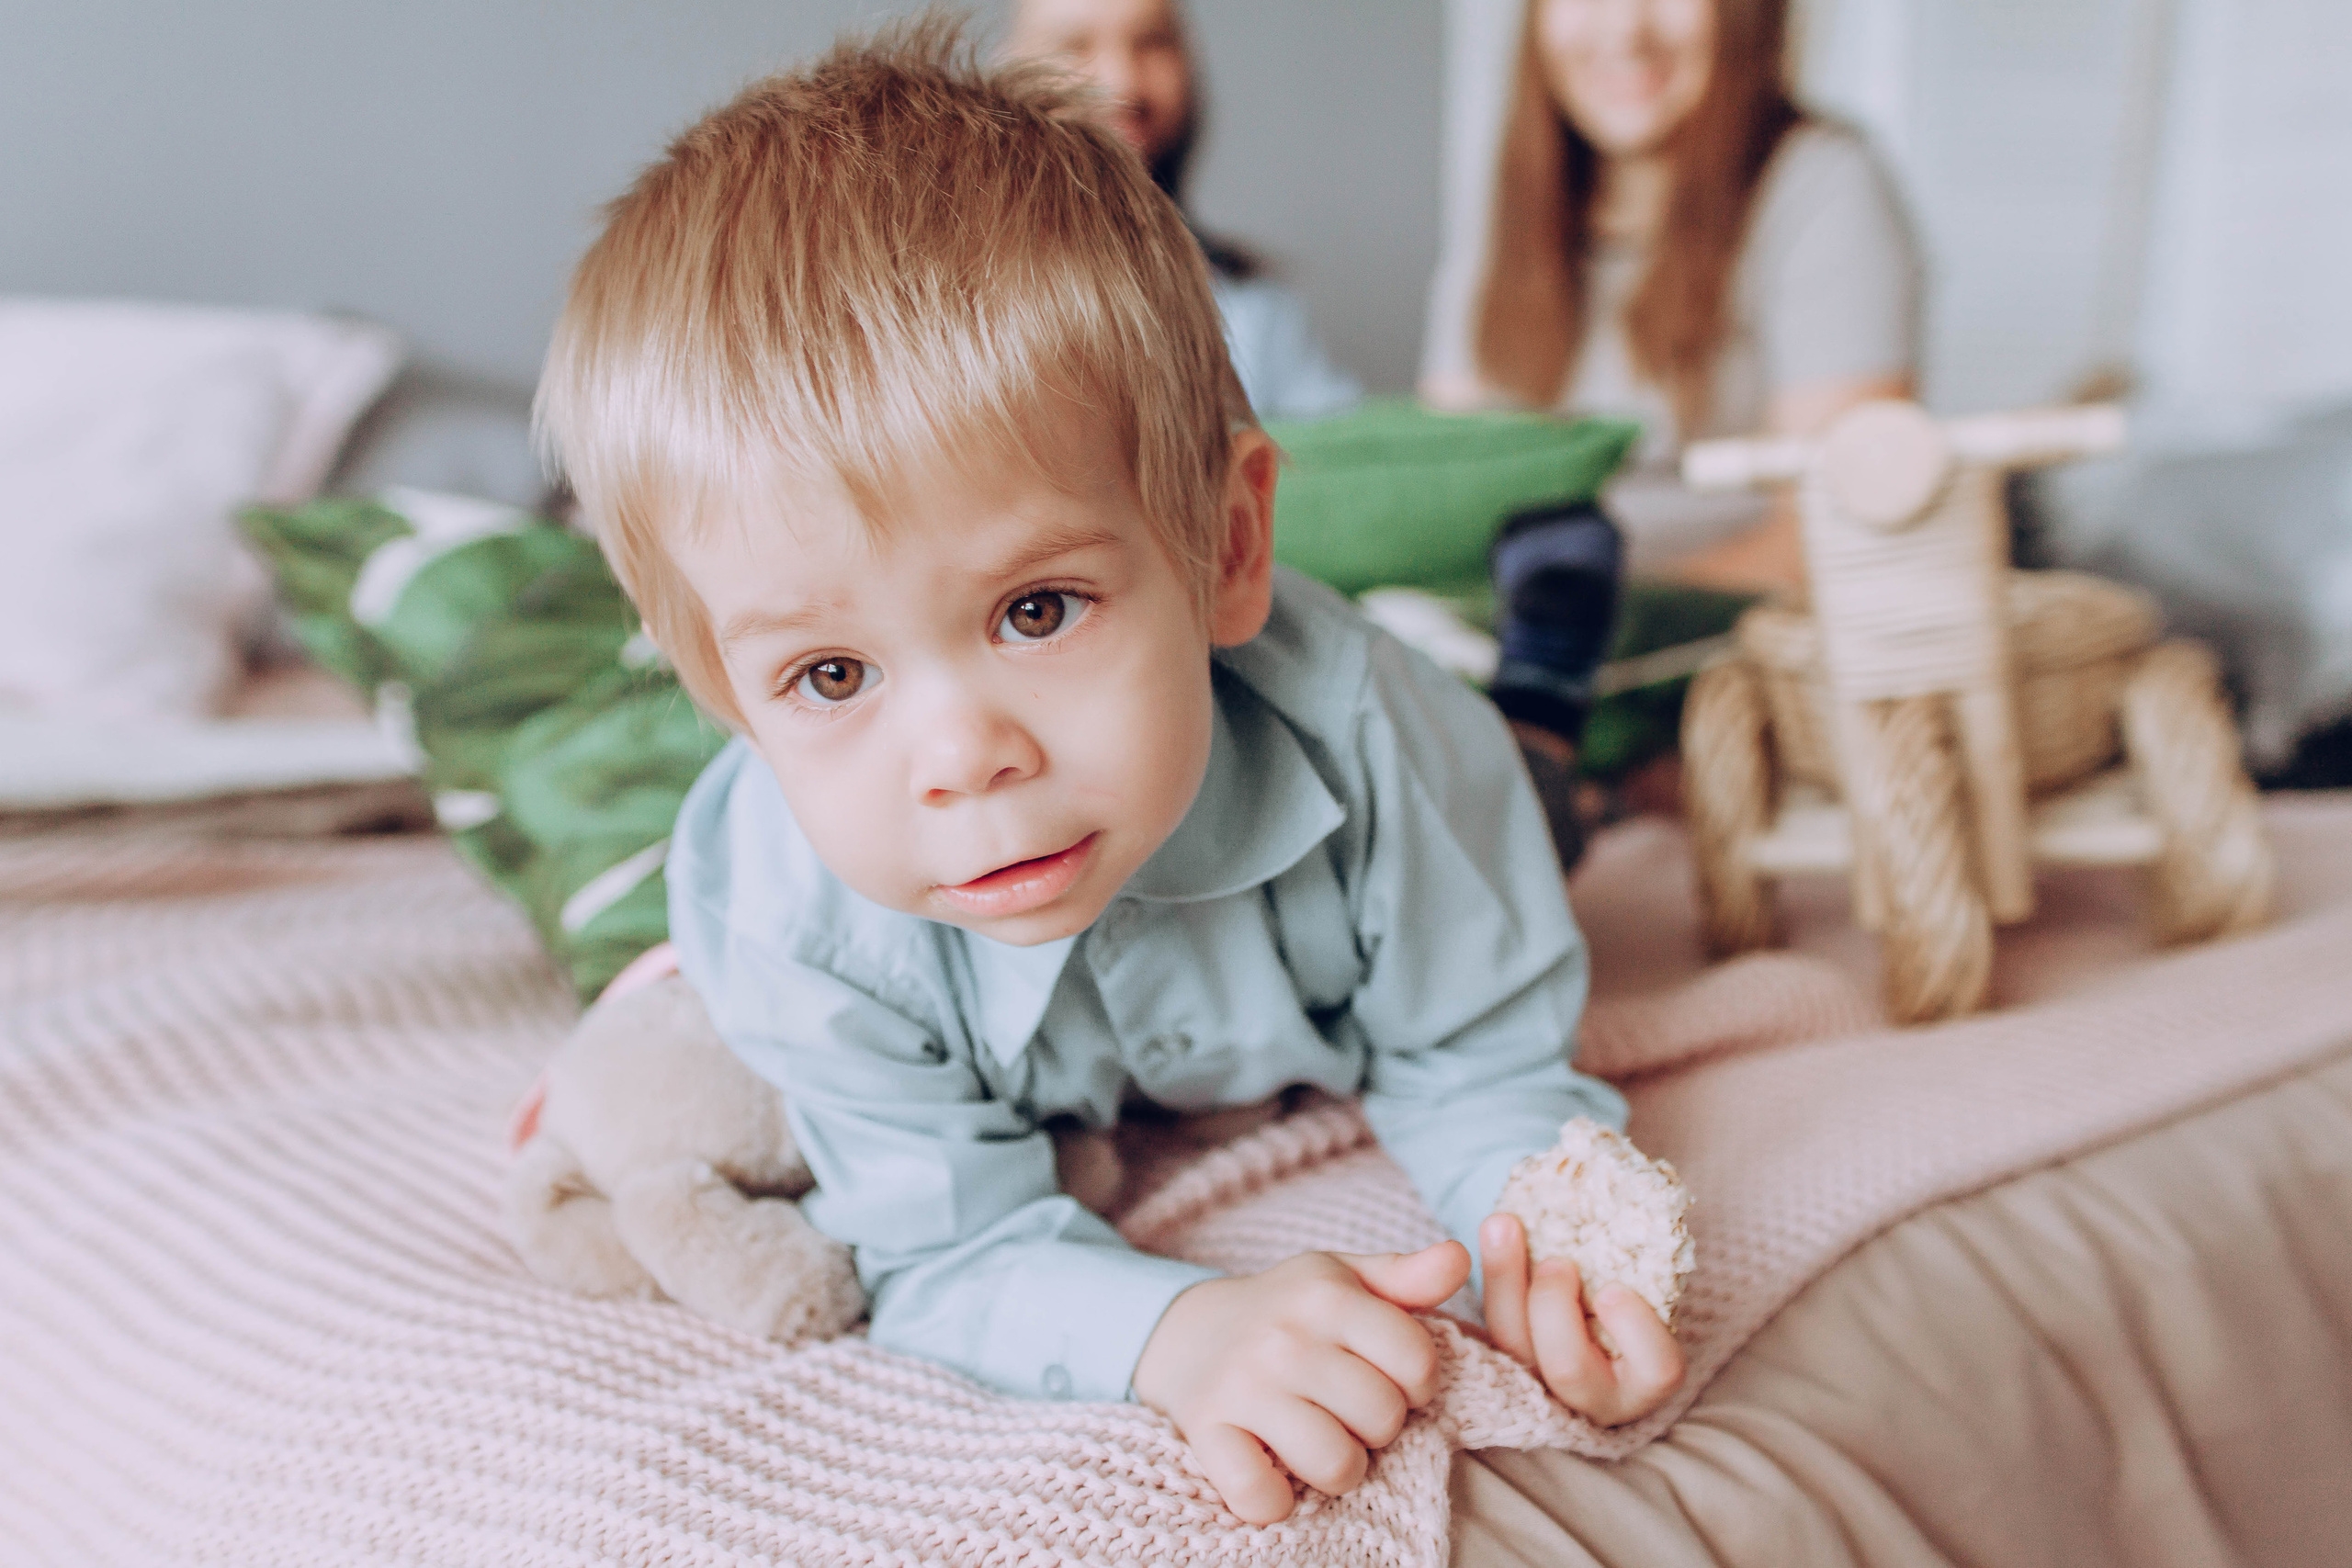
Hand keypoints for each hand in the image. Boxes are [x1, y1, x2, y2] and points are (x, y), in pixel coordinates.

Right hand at [1132, 1242, 1468, 1524]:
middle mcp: (1285, 1338)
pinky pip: (1261, 1495)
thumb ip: (1406, 1275)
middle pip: (1383, 1418)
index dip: (1417, 1383)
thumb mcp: (1342, 1279)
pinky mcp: (1206, 1430)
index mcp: (1327, 1296)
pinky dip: (1274, 1499)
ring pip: (1336, 1465)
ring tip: (1320, 1442)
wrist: (1187, 1329)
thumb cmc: (1286, 1310)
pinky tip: (1274, 1471)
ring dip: (1337, 1468)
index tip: (1390, 1379)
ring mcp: (1243, 1386)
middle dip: (1378, 1427)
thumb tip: (1458, 1257)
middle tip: (1349, 1412)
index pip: (1418, 1363)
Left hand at [1478, 1213, 1683, 1426]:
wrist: (1585, 1286)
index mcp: (1649, 1374)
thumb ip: (1639, 1246)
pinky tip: (1494, 1231)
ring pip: (1514, 1346)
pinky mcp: (1503, 1361)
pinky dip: (1491, 1276)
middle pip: (1568, 1368)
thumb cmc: (1625, 1276)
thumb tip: (1624, 1168)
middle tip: (1557, 1262)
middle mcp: (1598, 1394)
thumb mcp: (1643, 1268)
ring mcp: (1543, 1385)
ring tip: (1504, 1225)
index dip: (1637, 1331)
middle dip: (1554, 1309)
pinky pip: (1485, 1328)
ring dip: (1506, 1280)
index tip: (1613, 1290)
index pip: (1659, 1370)